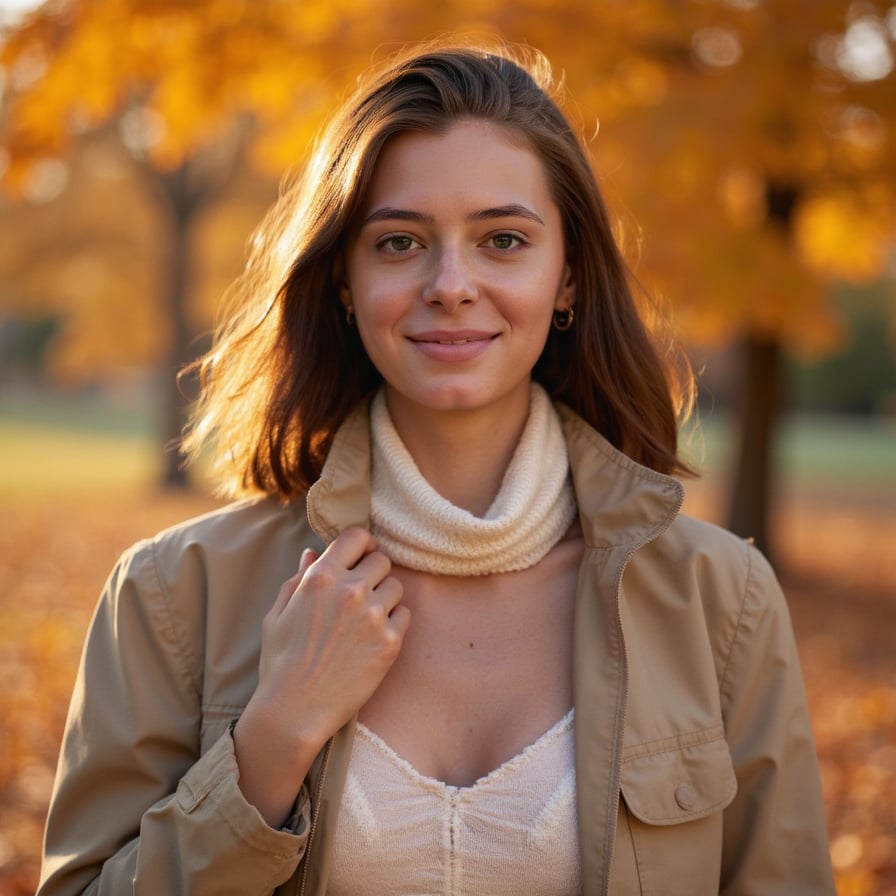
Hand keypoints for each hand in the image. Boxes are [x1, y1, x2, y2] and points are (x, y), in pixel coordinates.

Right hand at [234, 527, 409, 825]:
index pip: (357, 536)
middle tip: (360, 592)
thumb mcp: (278, 615)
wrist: (294, 711)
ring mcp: (373, 616)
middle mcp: (350, 591)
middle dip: (372, 572)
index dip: (360, 544)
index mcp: (321, 578)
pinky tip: (374, 636)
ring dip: (384, 597)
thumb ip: (298, 579)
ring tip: (366, 618)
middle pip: (381, 560)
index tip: (358, 556)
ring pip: (396, 587)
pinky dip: (393, 621)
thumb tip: (313, 553)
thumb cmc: (280, 663)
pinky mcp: (389, 642)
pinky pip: (405, 615)